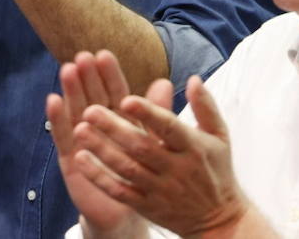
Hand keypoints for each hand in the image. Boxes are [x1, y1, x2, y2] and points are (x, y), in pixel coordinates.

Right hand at [46, 51, 144, 236]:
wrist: (126, 212)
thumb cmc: (140, 173)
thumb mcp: (151, 142)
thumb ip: (157, 113)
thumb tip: (165, 81)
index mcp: (120, 120)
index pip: (115, 93)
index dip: (110, 75)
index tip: (104, 54)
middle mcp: (99, 126)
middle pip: (93, 98)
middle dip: (88, 77)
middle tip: (83, 57)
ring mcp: (83, 141)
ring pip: (77, 112)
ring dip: (71, 91)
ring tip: (68, 70)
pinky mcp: (71, 159)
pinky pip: (63, 138)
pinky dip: (57, 119)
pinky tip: (53, 100)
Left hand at [70, 75, 252, 236]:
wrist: (218, 220)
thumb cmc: (216, 171)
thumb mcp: (219, 136)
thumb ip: (205, 106)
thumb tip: (194, 78)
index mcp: (193, 147)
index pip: (168, 127)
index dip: (147, 114)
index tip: (125, 99)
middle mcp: (176, 169)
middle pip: (141, 147)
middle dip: (114, 128)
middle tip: (89, 110)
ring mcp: (160, 190)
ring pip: (127, 169)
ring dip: (102, 150)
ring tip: (79, 130)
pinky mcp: (147, 206)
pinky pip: (120, 192)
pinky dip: (100, 177)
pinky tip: (81, 160)